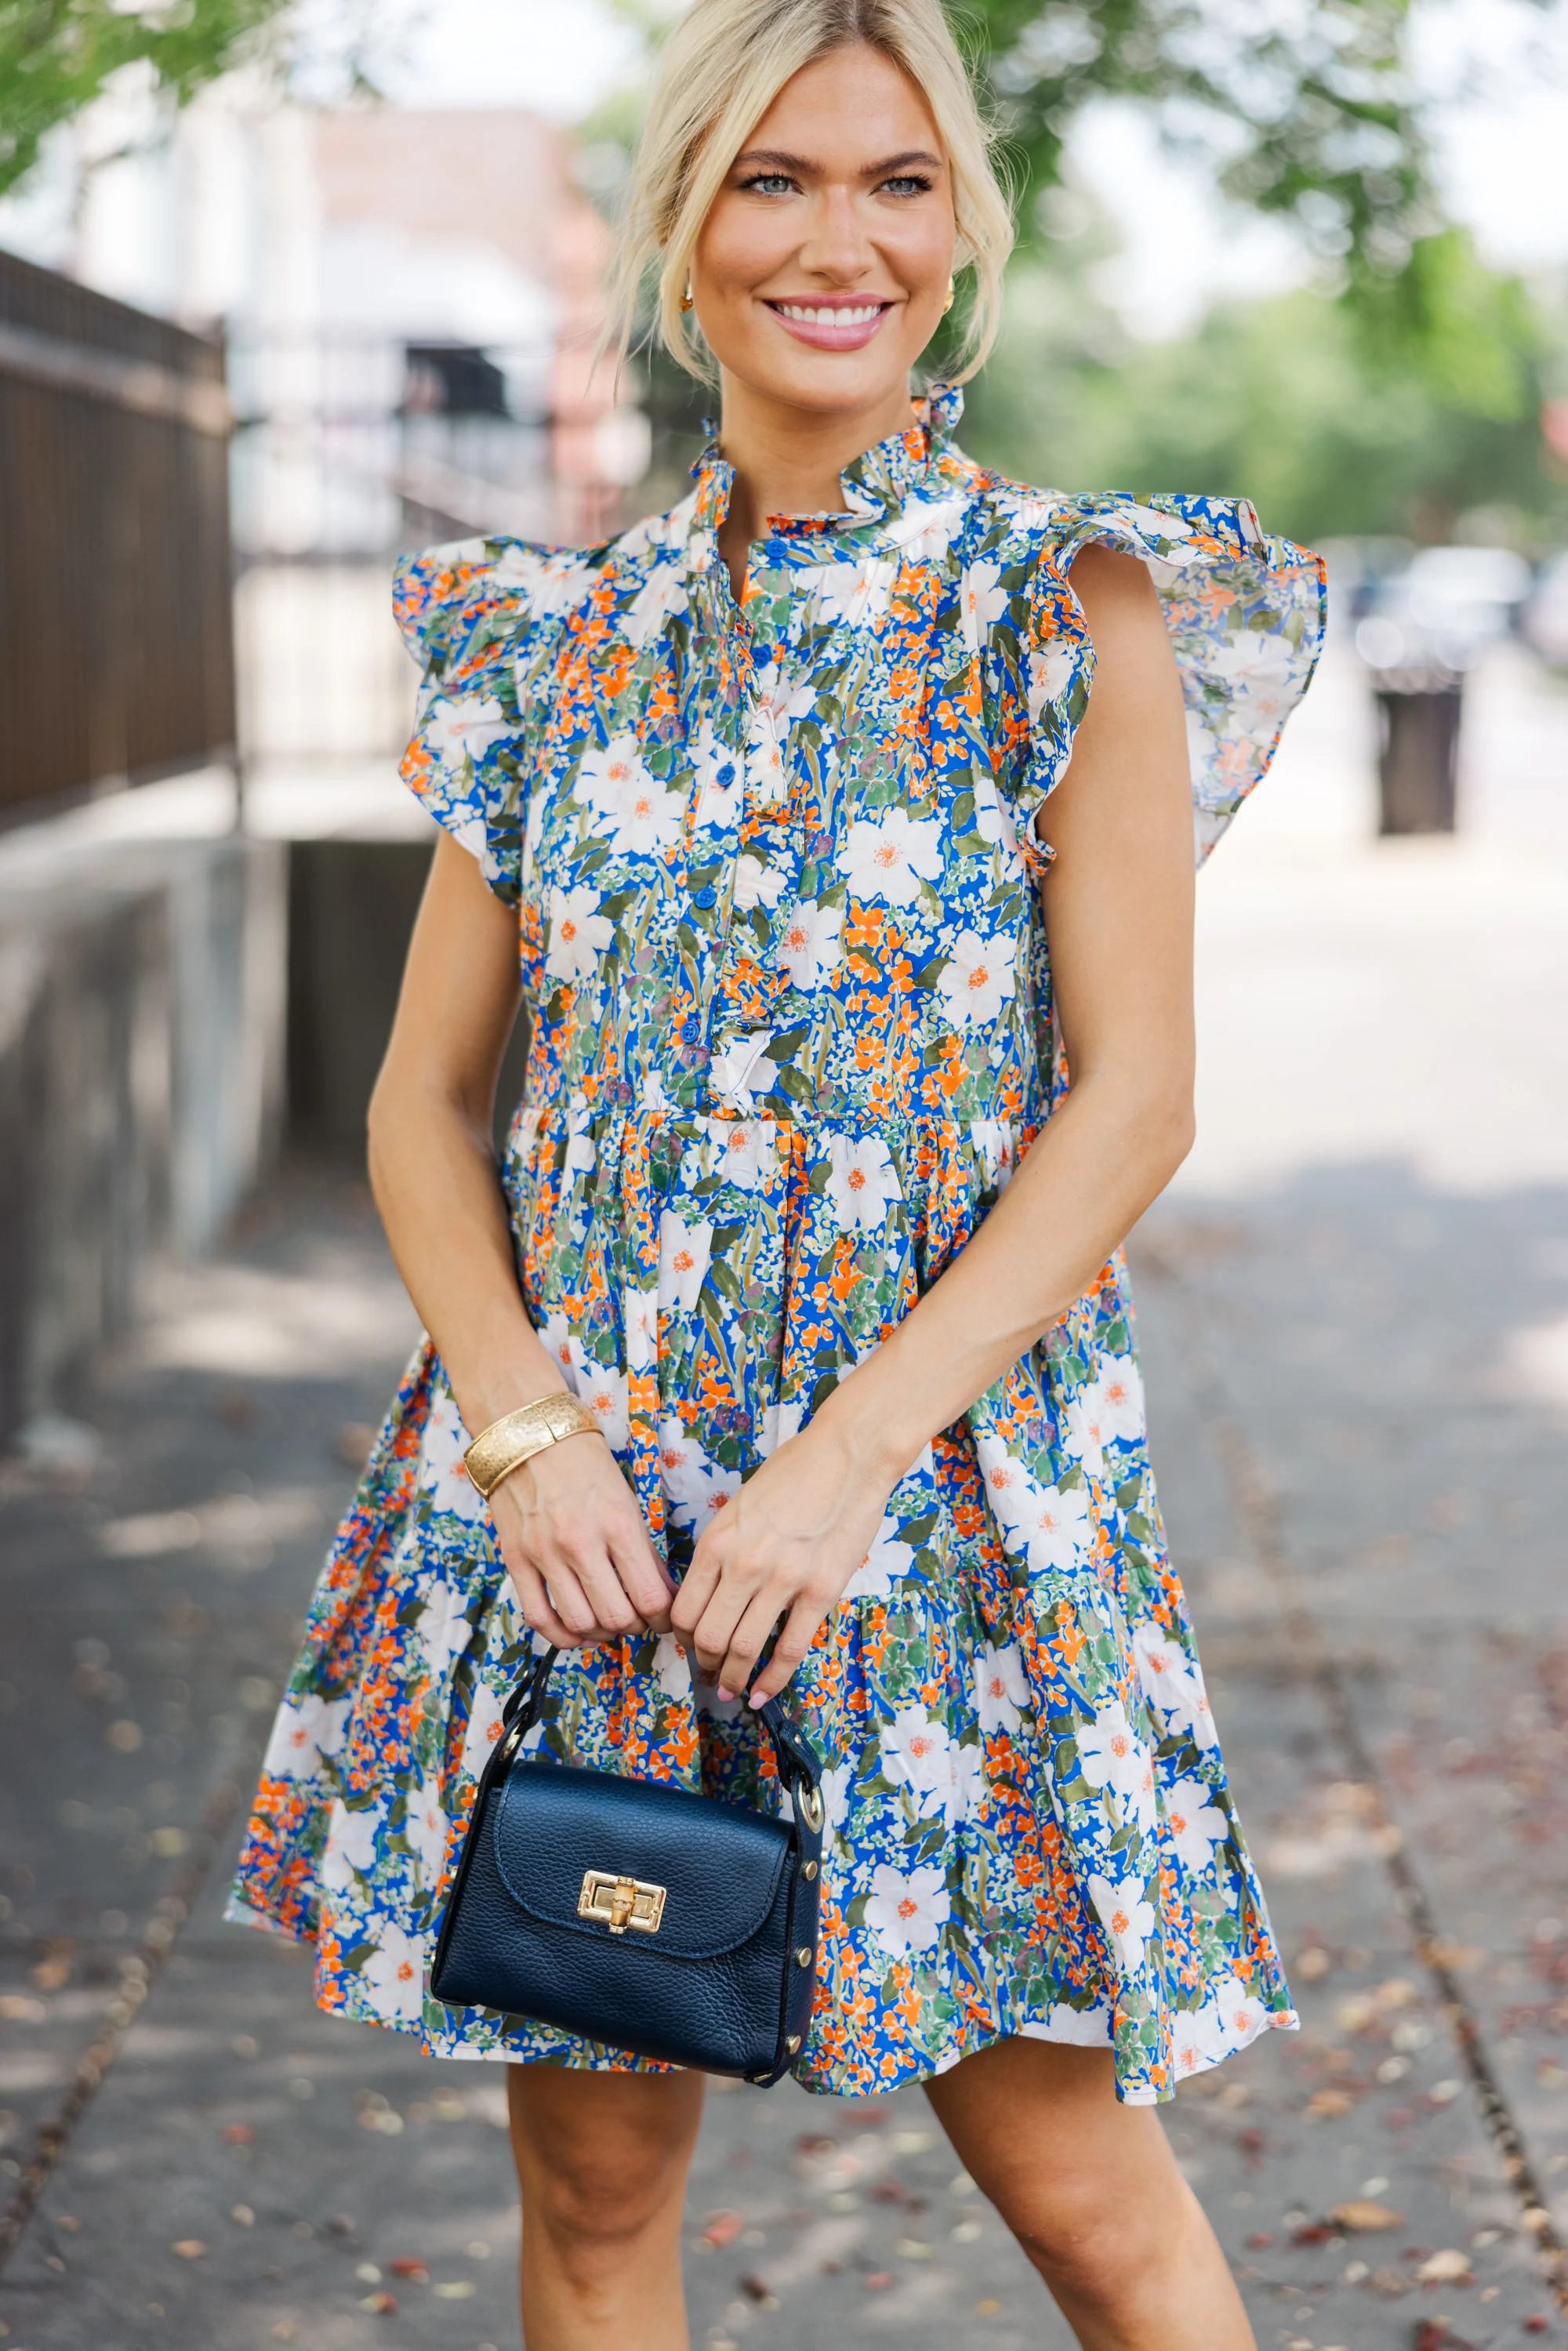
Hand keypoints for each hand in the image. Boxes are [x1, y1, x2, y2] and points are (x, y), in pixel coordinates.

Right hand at [491, 1433, 675, 1648]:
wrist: (528, 1435)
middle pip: (617, 1617)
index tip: (664, 1617)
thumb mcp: (626, 1500)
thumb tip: (664, 1595)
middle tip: (639, 1620)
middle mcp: (582, 1543)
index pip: (650, 1596)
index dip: (663, 1618)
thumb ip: (643, 1551)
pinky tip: (576, 1632)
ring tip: (609, 1623)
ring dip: (601, 1633)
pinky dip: (562, 1636)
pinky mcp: (516, 1560)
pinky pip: (539, 1617)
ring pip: (581, 1623)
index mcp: (618, 1524)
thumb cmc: (585, 1465)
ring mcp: (545, 1554)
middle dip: (636, 1627)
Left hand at [670, 1420, 892, 1704]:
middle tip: (707, 1674)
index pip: (682, 1610)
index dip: (681, 1638)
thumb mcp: (740, 1506)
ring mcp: (783, 1580)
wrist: (849, 1455)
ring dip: (731, 1678)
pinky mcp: (821, 1591)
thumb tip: (711, 1592)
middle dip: (702, 1663)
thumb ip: (723, 1549)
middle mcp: (744, 1564)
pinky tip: (763, 1695)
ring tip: (730, 1690)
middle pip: (707, 1636)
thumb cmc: (795, 1473)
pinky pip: (790, 1650)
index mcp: (717, 1541)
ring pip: (743, 1649)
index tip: (689, 1645)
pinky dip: (772, 1681)